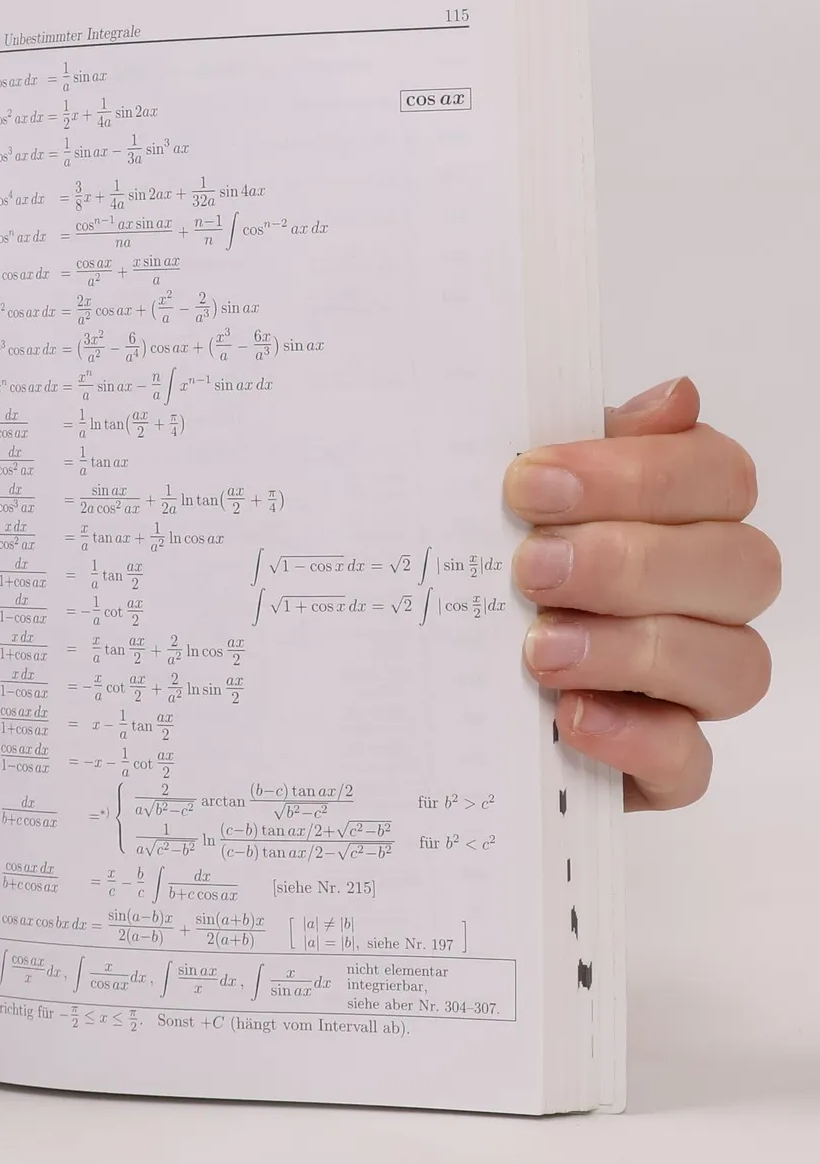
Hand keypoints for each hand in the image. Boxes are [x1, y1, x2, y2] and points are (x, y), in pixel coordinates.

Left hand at [504, 377, 777, 810]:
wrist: (424, 690)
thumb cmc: (478, 574)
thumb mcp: (501, 505)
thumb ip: (576, 452)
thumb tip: (675, 396)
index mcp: (676, 518)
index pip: (716, 475)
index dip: (637, 474)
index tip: (531, 483)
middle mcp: (702, 599)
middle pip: (740, 566)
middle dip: (631, 562)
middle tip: (530, 568)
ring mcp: (690, 688)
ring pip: (734, 665)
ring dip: (634, 649)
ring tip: (539, 649)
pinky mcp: (661, 768)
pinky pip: (690, 762)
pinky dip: (635, 739)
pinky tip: (570, 718)